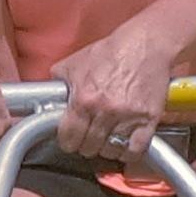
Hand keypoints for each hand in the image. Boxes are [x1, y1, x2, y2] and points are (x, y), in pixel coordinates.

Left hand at [54, 28, 177, 162]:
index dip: (67, 141)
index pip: (68, 137)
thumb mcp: (74, 63)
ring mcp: (128, 117)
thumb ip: (58, 84)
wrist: (145, 44)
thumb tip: (47, 98)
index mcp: (83, 98)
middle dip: (86, 145)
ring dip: (107, 149)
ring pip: (111, 151)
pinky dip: (128, 152)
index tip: (70, 140)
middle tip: (88, 138)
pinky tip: (124, 145)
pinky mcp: (148, 119)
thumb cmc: (111, 51)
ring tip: (106, 140)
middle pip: (89, 148)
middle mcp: (104, 110)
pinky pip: (135, 150)